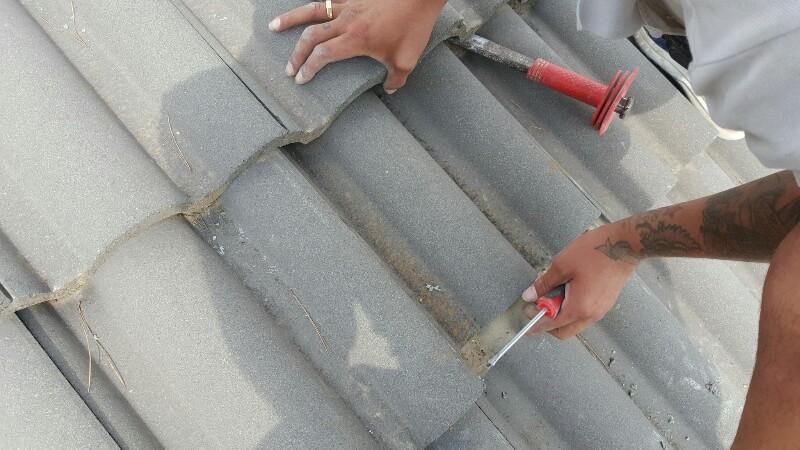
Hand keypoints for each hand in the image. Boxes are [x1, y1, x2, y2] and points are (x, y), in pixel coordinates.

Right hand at [269, 0, 446, 90]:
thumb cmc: (414, 26)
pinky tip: (306, 7)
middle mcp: (346, 21)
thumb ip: (396, 78)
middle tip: (288, 67)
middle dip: (296, 53)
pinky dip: (315, 4)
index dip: (308, 68)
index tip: (300, 79)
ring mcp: (348, 4)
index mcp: (355, 39)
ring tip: (273, 26)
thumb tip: (391, 89)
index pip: (323, 55)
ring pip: (312, 11)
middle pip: (311, 36)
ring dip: (291, 19)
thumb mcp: (408, 60)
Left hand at [521, 226, 639, 338]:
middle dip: (548, 323)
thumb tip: (530, 295)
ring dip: (561, 315)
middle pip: (564, 331)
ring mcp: (601, 310)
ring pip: (575, 324)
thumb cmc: (595, 252)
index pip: (552, 325)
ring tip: (553, 294)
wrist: (624, 245)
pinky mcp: (606, 303)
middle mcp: (591, 315)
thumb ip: (544, 284)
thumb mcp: (562, 266)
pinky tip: (567, 292)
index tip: (527, 316)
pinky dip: (572, 310)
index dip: (536, 323)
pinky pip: (584, 315)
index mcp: (579, 308)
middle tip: (538, 306)